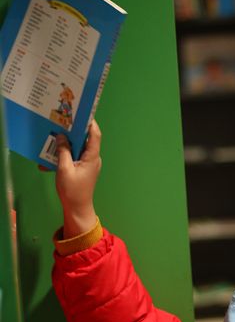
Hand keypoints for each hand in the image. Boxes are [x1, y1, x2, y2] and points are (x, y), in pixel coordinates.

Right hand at [55, 120, 101, 237]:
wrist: (77, 209)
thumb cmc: (73, 191)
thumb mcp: (64, 169)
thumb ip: (63, 151)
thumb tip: (61, 136)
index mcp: (92, 157)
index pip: (94, 134)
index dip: (89, 122)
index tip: (81, 112)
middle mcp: (92, 158)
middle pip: (85, 139)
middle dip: (73, 131)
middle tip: (61, 121)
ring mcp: (88, 163)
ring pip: (77, 148)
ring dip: (65, 144)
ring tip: (54, 138)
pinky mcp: (82, 168)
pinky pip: (74, 157)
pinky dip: (64, 156)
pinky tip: (51, 158)